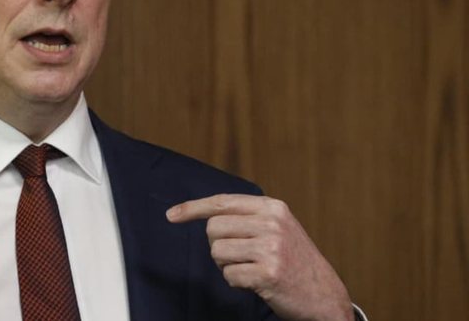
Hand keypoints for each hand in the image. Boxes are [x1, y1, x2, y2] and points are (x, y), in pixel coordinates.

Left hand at [167, 194, 353, 320]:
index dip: (193, 208)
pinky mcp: (268, 273)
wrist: (325, 295)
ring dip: (227, 266)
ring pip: (217, 252)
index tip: (171, 215)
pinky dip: (236, 282)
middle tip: (240, 257)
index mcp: (273, 207)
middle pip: (213, 229)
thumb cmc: (295, 261)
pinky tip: (256, 283)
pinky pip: (229, 276)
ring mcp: (271, 248)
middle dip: (218, 246)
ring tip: (251, 269)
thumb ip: (248, 217)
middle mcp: (272, 223)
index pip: (222, 202)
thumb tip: (205, 215)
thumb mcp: (278, 228)